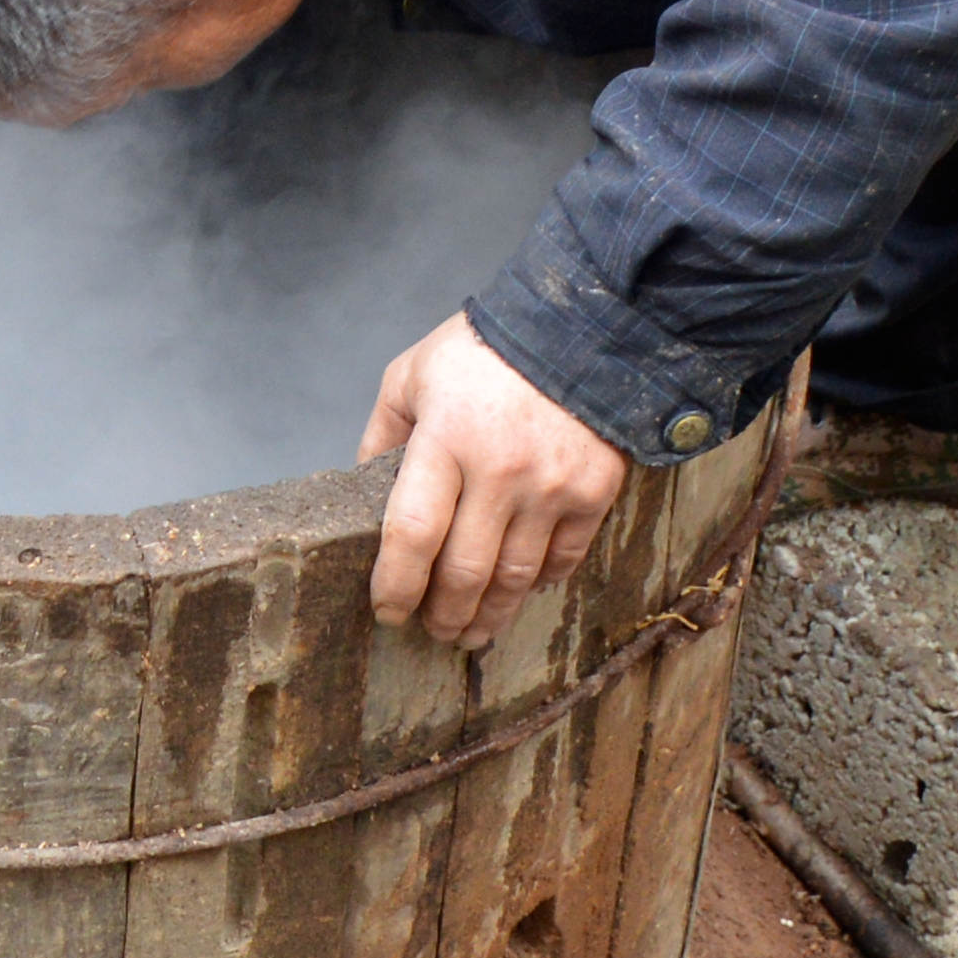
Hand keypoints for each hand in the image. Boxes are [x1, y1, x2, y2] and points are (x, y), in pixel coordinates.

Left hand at [361, 314, 629, 644]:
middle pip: (463, 571)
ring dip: (490, 615)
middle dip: (443, 615)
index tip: (386, 611)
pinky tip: (522, 591)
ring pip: (514, 578)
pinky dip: (539, 583)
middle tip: (433, 632)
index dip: (395, 585)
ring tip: (473, 632)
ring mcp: (551, 487)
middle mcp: (499, 471)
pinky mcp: (593, 492)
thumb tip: (364, 491)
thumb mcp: (414, 375)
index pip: (411, 535)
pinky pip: (562, 559)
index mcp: (445, 439)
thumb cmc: (484, 350)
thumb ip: (384, 433)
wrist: (582, 326)